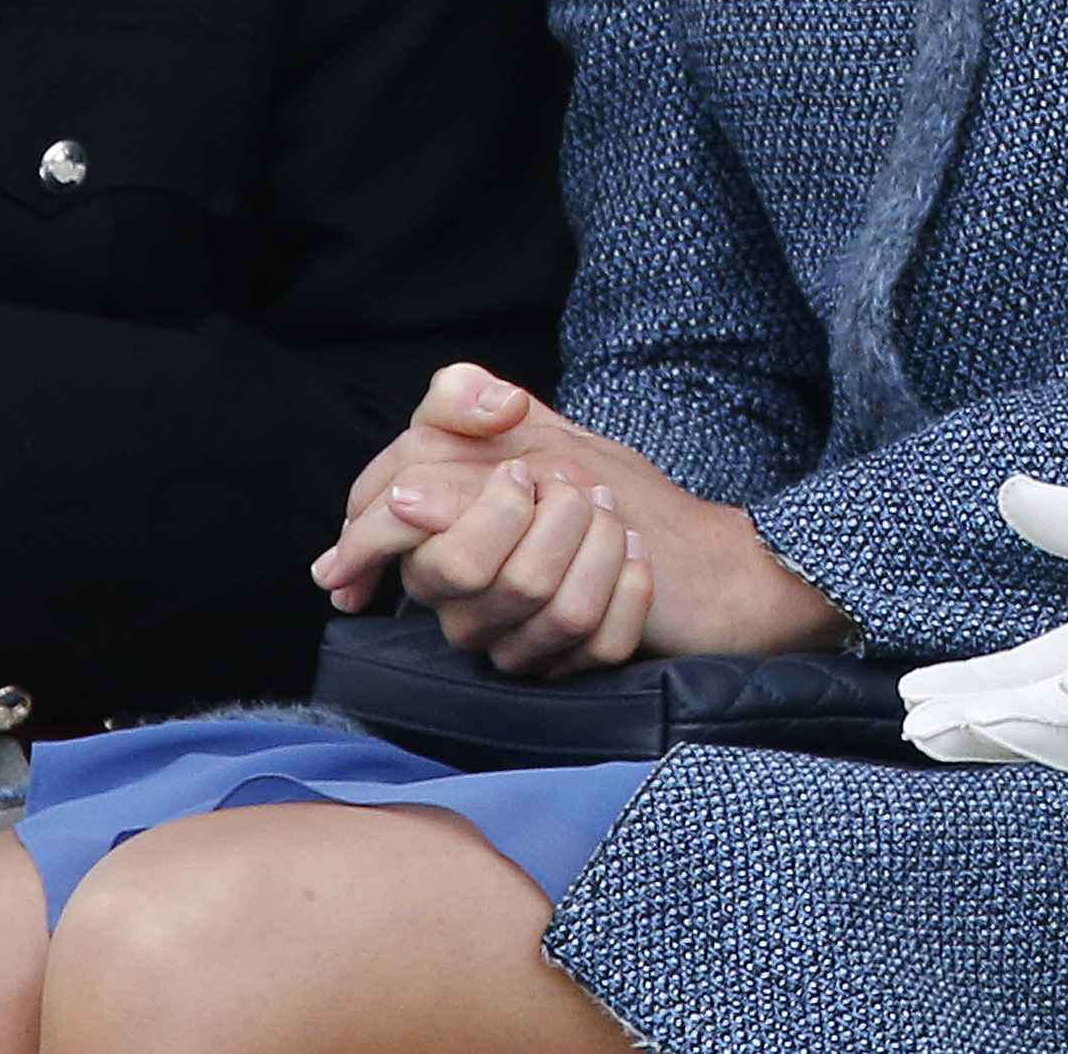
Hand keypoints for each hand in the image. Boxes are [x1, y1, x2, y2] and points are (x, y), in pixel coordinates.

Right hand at [313, 363, 849, 660]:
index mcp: (427, 543)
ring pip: (544, 607)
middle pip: (469, 569)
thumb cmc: (585, 479)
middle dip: (547, 511)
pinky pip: (596, 643)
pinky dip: (632, 588)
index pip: (383, 531)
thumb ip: (464, 397)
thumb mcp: (520, 422)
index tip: (516, 476)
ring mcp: (510, 644)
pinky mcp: (569, 670)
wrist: (684, 542)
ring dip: (601, 543)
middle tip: (580, 490)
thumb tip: (489, 406)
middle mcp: (458, 605)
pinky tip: (641, 561)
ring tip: (615, 516)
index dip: (441, 499)